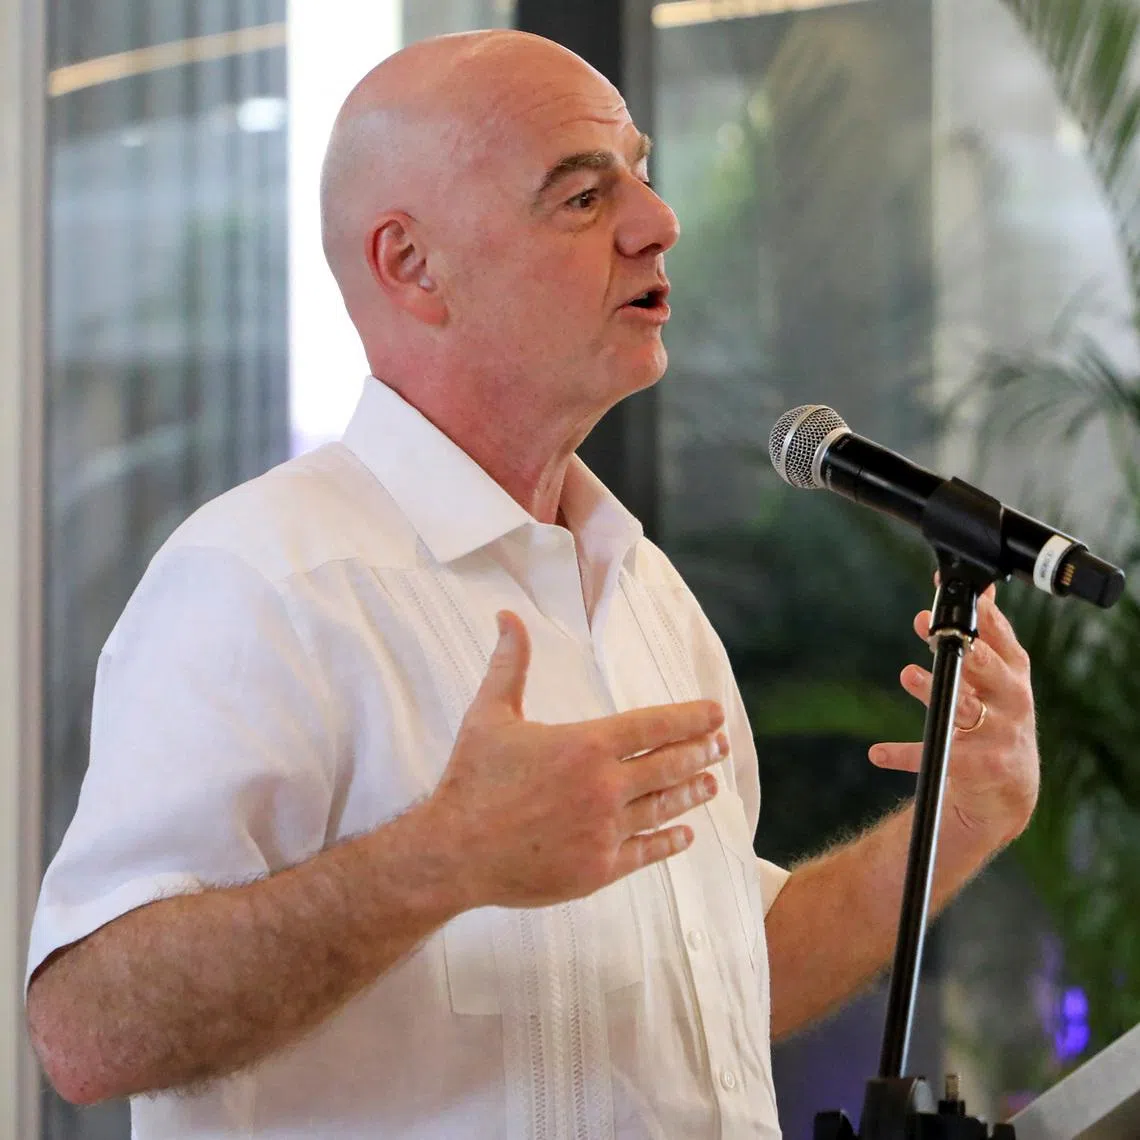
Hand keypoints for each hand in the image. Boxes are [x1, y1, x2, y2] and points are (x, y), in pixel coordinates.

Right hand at [425, 610, 725, 909]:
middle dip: (700, 752)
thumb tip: (508, 616)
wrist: (453, 853)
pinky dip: (669, 840)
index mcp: (586, 745)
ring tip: (711, 783)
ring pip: (663, 807)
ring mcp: (606, 831)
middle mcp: (605, 787)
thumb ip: (509, 664)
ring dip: (691, 792)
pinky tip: (685, 833)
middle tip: (721, 744)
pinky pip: (646, 852)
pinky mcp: (599, 869)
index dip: (690, 718)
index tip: (715, 713)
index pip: (654, 726)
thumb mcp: (489, 714)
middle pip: (668, 765)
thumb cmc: (471, 780)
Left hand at [869, 584, 1039, 846]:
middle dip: (964, 650)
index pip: (1000, 638)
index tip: (947, 595)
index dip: (976, 615)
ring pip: (963, 708)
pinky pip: (934, 756)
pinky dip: (902, 753)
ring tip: (908, 674)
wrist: (1007, 791)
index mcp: (1013, 674)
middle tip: (934, 632)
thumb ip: (988, 637)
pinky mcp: (978, 767)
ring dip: (932, 690)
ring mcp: (998, 735)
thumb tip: (981, 590)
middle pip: (989, 670)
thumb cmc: (996, 719)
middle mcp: (1011, 701)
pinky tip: (877, 752)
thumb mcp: (997, 678)